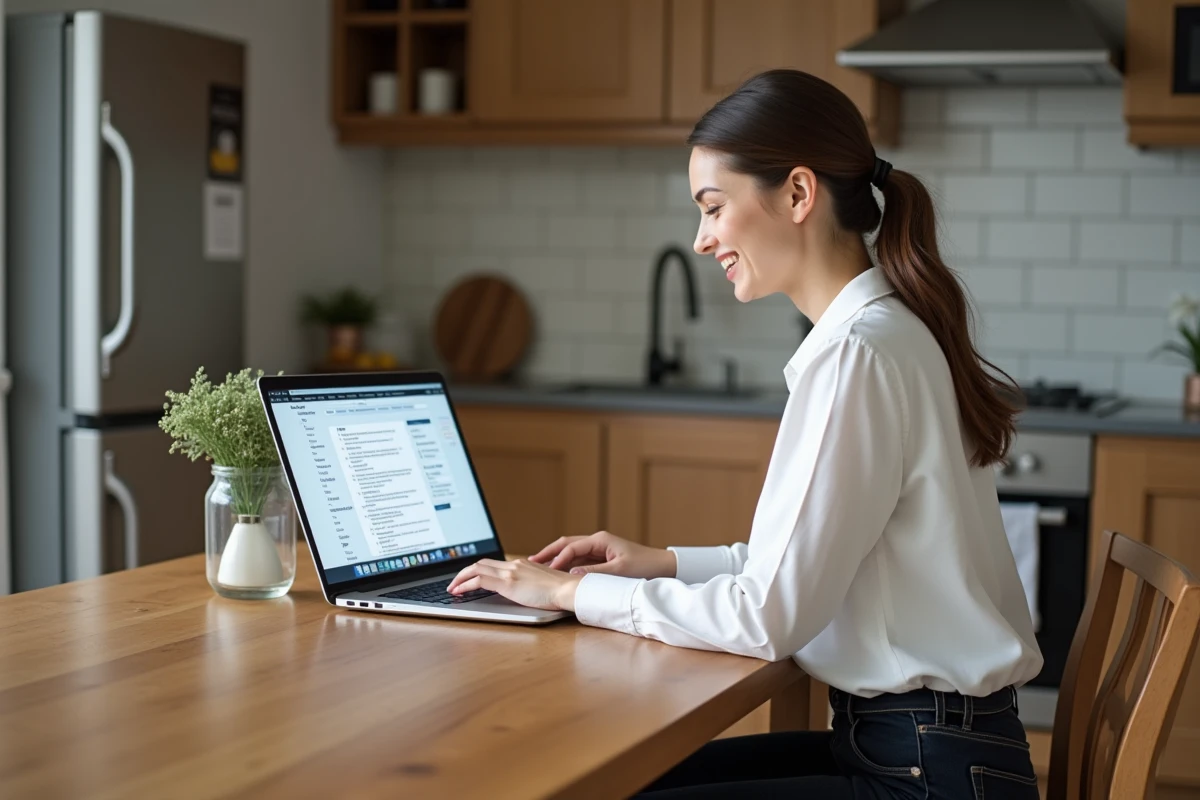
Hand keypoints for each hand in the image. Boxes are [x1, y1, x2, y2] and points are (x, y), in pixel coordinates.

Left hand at [447, 558, 582, 611]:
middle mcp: (514, 565)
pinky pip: (480, 581)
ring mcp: (510, 573)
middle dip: (464, 572)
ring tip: (452, 588)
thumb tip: (524, 591)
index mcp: (522, 565)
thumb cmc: (562, 591)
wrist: (569, 589)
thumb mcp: (542, 584)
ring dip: (460, 578)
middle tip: (455, 583)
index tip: (469, 578)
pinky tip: (459, 592)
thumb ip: (530, 584)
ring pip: (476, 569)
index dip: (477, 570)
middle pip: (481, 563)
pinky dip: (465, 585)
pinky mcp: (508, 583)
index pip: (493, 563)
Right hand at [528, 530, 675, 579]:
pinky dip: (567, 565)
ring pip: (571, 552)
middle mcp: (598, 542)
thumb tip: (573, 575)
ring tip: (539, 567)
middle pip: (566, 545)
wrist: (664, 567)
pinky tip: (558, 574)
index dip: (557, 559)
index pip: (571, 547)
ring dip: (556, 559)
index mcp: (600, 540)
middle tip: (530, 562)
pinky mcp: (603, 558)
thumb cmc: (645, 566)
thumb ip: (595, 573)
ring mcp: (600, 549)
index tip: (545, 571)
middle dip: (548, 553)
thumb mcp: (619, 571)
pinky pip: (580, 560)